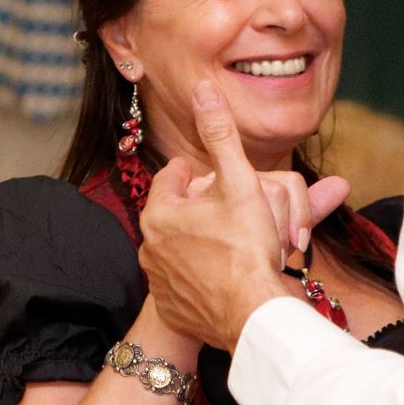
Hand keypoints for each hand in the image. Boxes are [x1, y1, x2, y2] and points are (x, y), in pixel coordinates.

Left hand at [138, 78, 347, 350]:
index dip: (205, 171)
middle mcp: (150, 248)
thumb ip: (221, 134)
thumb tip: (203, 88)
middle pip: (182, 212)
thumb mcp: (241, 183)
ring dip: (208, 241)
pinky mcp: (175, 310)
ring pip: (186, 247)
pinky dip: (208, 276)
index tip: (224, 177)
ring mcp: (160, 282)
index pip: (177, 175)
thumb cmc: (248, 248)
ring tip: (240, 243)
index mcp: (160, 213)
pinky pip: (190, 283)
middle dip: (209, 208)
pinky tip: (233, 274)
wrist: (253, 316)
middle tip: (239, 212)